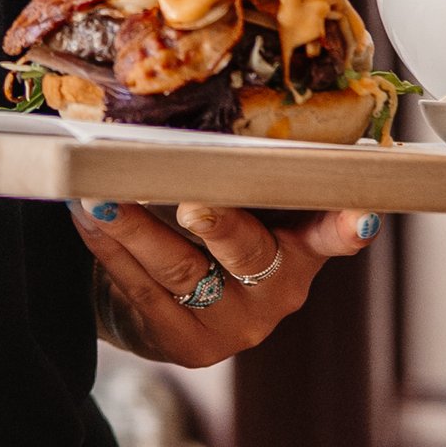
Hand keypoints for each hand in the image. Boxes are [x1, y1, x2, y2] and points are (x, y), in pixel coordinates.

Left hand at [74, 195, 375, 365]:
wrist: (168, 304)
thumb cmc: (211, 233)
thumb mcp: (245, 203)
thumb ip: (244, 173)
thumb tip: (209, 101)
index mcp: (304, 244)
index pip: (331, 235)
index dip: (346, 228)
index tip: (359, 219)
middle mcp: (278, 289)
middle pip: (248, 250)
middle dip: (219, 222)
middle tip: (193, 201)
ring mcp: (234, 323)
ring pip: (180, 270)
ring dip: (135, 228)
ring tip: (101, 195)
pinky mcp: (188, 345)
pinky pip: (143, 291)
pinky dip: (110, 249)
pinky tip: (86, 217)